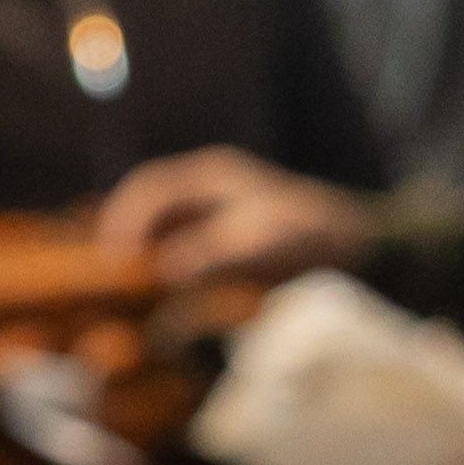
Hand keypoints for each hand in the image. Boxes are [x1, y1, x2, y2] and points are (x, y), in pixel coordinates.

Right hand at [104, 148, 365, 284]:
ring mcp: (213, 210)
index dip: (124, 220)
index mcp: (211, 175)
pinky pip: (177, 245)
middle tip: (109, 273)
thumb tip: (164, 270)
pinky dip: (161, 263)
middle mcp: (206, 187)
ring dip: (140, 251)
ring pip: (159, 224)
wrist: (354, 244)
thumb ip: (208, 252)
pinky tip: (156, 289)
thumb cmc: (308, 235)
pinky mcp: (220, 236)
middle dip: (123, 234)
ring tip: (126, 284)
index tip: (114, 257)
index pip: (149, 188)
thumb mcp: (257, 243)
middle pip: (146, 203)